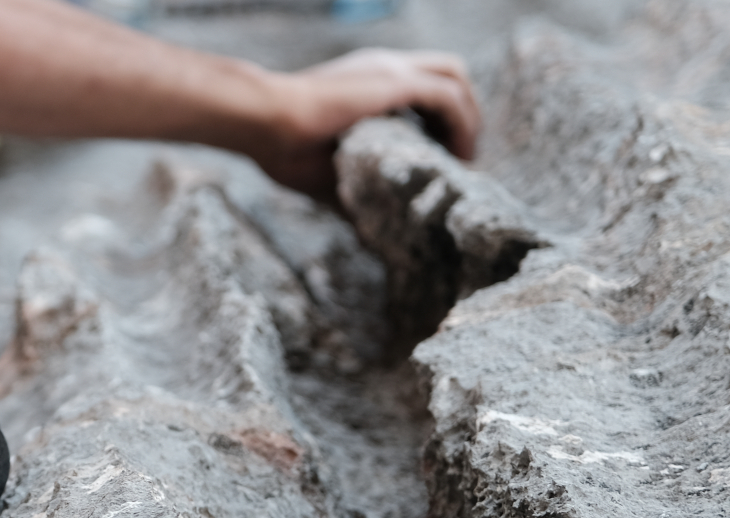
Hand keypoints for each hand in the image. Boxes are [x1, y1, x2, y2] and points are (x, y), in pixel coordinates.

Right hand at [247, 49, 481, 202]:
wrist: (262, 122)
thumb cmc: (281, 149)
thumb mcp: (330, 176)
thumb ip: (356, 197)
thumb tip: (370, 238)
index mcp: (364, 81)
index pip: (419, 85)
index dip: (437, 118)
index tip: (439, 156)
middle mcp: (381, 66)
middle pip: (446, 73)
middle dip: (460, 112)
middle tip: (458, 157)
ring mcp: (389, 70)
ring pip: (455, 78)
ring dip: (467, 117)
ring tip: (463, 160)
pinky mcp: (395, 82)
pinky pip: (449, 97)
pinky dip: (462, 125)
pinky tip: (457, 158)